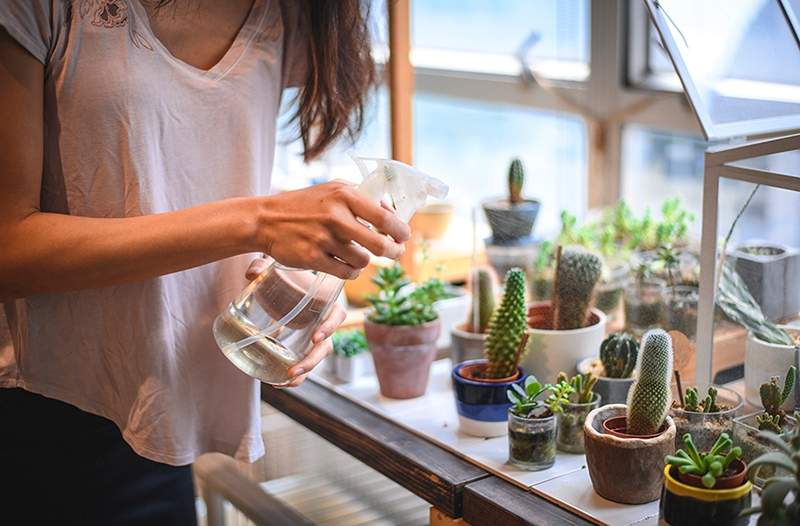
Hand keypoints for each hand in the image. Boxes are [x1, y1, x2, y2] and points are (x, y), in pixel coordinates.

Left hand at [245, 258, 345, 386]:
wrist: (282, 286)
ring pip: (314, 360)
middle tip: (294, 369)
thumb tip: (251, 273)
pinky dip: (293, 378)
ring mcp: (312, 339)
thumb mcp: (275, 270)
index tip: (316, 337)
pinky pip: (302, 366)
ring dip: (303, 372)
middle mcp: (323, 324)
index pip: (337, 315)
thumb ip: (262, 269)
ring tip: (285, 380)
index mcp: (325, 303)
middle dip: (311, 360)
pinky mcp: (301, 348)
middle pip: (325, 347)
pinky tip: (275, 382)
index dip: (329, 327)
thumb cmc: (286, 277)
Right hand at [257, 181, 410, 278]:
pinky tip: (344, 265)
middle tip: (394, 252)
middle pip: (379, 245)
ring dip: (363, 261)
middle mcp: (335, 216)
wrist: (265, 219)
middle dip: (392, 252)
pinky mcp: (312, 258)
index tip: (404, 236)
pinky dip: (349, 272)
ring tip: (355, 254)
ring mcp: (323, 239)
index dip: (400, 231)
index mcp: (344, 195)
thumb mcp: (332, 189)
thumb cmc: (304, 204)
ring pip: (362, 261)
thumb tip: (391, 214)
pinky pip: (345, 272)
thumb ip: (361, 198)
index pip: (384, 217)